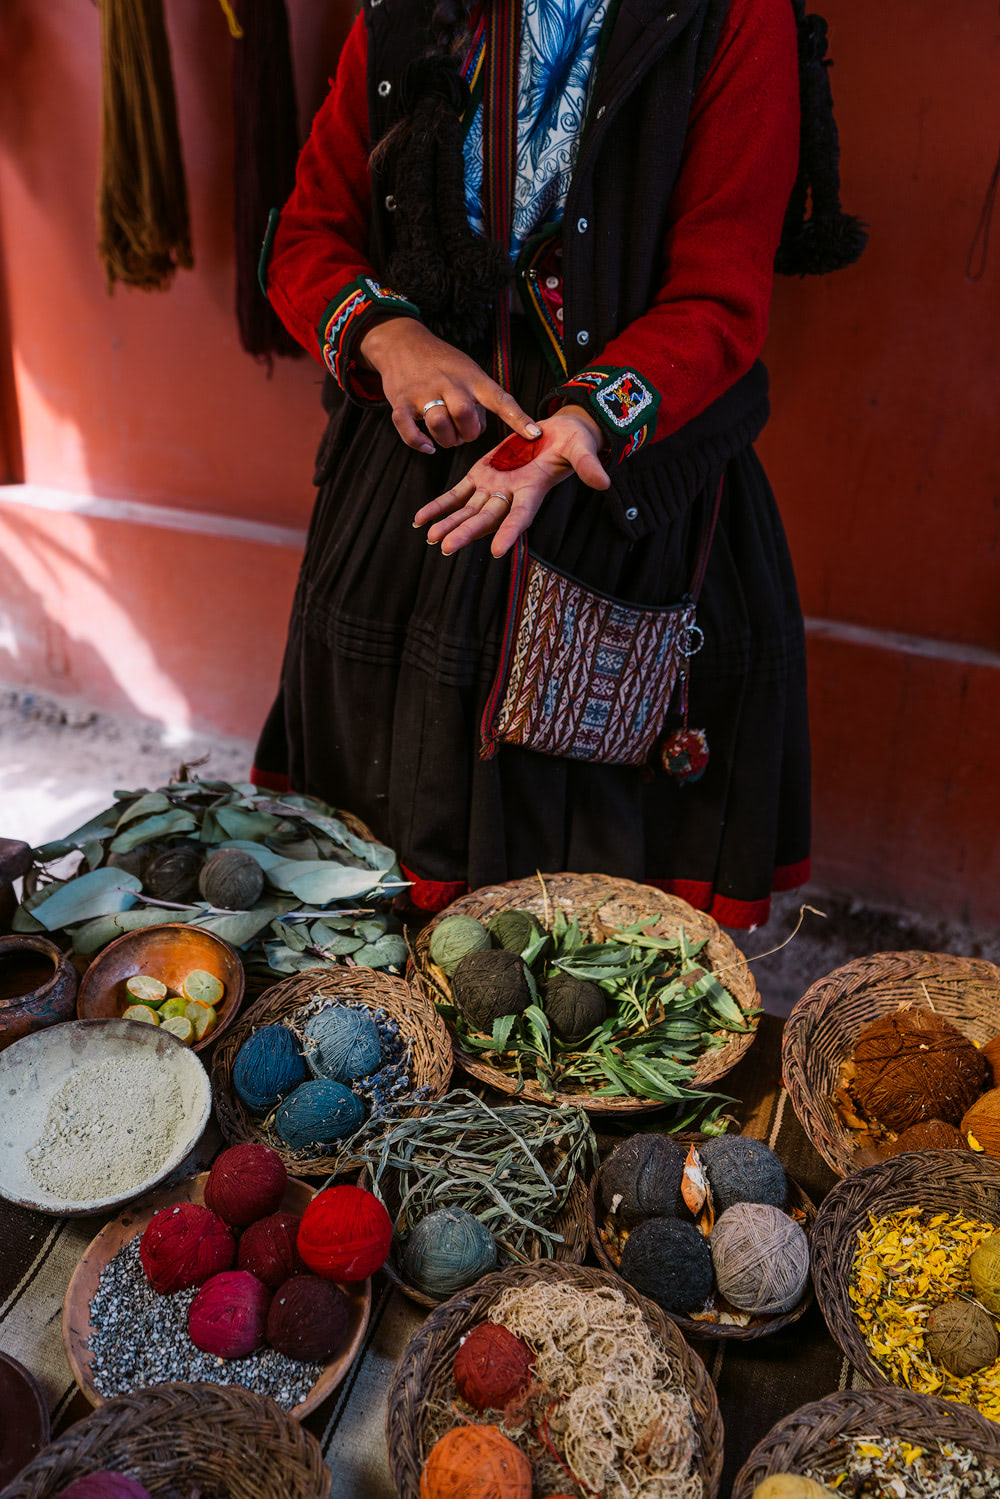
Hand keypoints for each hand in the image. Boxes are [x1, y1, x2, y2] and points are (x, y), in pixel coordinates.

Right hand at [357, 318, 541, 453]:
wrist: (402, 342)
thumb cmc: (441, 362)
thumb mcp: (468, 370)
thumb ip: (479, 399)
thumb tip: (479, 430)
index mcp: (472, 377)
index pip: (500, 399)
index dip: (518, 418)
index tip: (534, 434)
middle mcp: (450, 383)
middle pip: (466, 416)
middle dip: (469, 433)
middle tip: (464, 431)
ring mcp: (424, 392)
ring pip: (440, 425)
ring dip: (446, 440)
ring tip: (446, 436)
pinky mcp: (401, 401)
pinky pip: (408, 429)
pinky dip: (418, 442)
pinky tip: (428, 446)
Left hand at [413, 405, 609, 557]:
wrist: (558, 433)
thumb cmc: (573, 441)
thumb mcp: (581, 448)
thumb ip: (588, 465)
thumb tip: (604, 482)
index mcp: (533, 491)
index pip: (520, 516)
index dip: (510, 532)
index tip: (499, 552)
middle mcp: (510, 496)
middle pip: (487, 518)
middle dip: (467, 533)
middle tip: (446, 548)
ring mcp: (494, 488)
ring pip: (468, 510)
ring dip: (449, 524)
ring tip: (430, 538)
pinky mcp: (481, 476)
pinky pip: (456, 494)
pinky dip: (439, 506)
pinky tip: (420, 520)